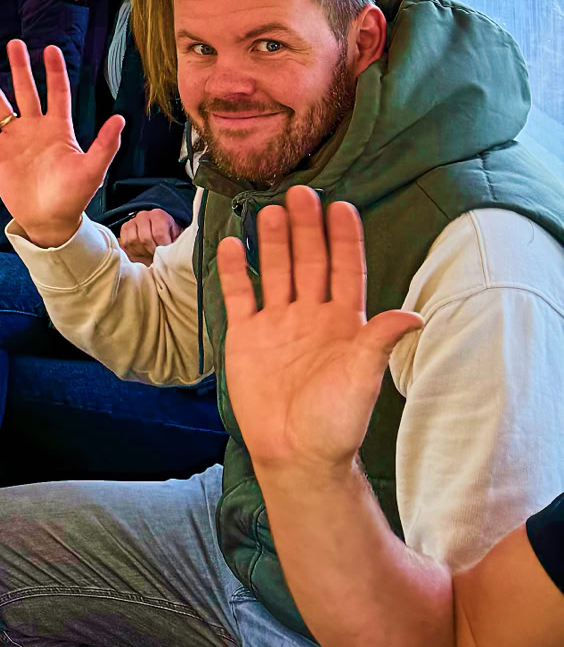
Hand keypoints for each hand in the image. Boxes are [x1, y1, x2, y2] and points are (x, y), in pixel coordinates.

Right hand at [0, 41, 123, 249]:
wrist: (48, 221)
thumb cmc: (73, 197)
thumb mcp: (92, 170)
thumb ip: (104, 145)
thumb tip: (120, 118)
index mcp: (59, 129)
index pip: (57, 92)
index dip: (54, 71)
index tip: (50, 48)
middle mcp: (35, 127)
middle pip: (25, 90)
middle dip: (19, 67)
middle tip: (13, 44)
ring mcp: (14, 138)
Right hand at [119, 207, 183, 263]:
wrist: (158, 229)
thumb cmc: (169, 235)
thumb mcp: (176, 237)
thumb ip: (175, 244)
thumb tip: (172, 256)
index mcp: (158, 215)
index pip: (158, 233)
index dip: (162, 247)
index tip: (167, 256)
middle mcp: (143, 215)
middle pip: (145, 238)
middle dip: (152, 252)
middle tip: (158, 258)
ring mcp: (132, 221)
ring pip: (133, 241)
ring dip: (142, 252)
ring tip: (150, 256)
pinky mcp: (124, 229)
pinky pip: (125, 243)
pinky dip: (133, 251)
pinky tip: (142, 253)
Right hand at [217, 187, 422, 478]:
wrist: (294, 452)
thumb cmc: (335, 422)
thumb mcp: (363, 379)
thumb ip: (378, 341)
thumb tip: (414, 315)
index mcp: (343, 324)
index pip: (344, 271)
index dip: (344, 240)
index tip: (342, 207)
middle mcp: (310, 316)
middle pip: (308, 262)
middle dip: (307, 228)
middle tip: (301, 193)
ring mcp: (276, 323)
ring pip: (276, 271)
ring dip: (274, 241)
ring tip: (271, 210)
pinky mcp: (246, 335)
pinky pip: (240, 295)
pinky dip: (236, 270)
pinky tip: (232, 244)